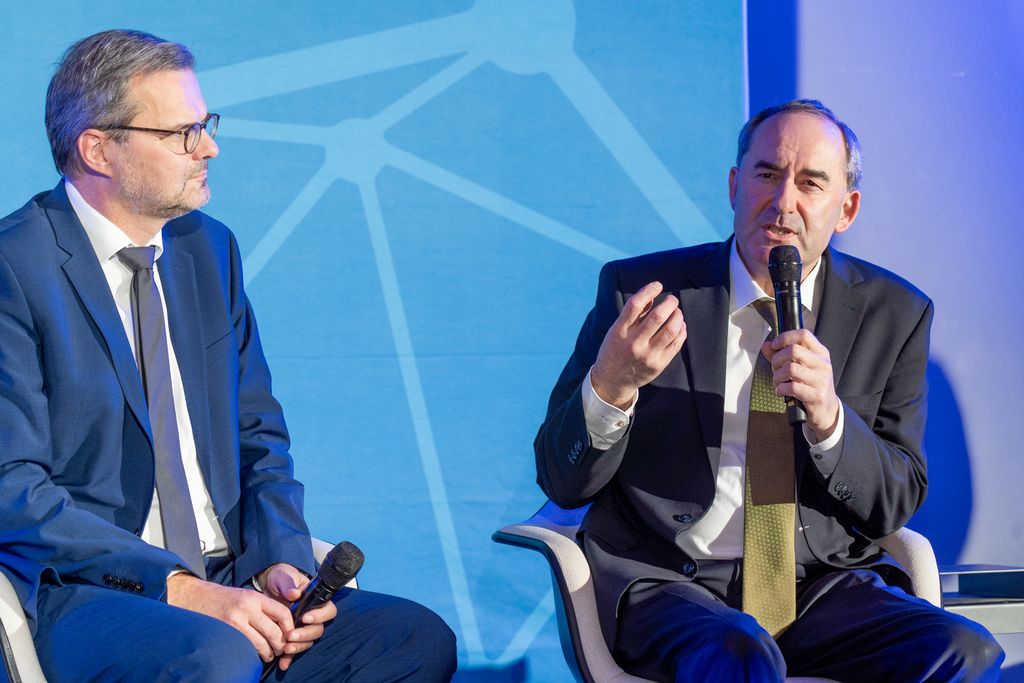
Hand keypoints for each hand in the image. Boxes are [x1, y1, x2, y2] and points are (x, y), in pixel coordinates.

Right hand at [166, 572, 292, 662]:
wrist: (196, 598)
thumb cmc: (225, 600)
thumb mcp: (247, 597)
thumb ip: (264, 608)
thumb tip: (284, 625)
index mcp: (255, 598)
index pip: (283, 613)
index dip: (289, 627)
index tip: (290, 635)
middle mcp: (247, 608)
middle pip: (274, 632)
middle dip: (281, 645)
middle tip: (281, 650)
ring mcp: (235, 622)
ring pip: (261, 644)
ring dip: (268, 653)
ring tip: (269, 655)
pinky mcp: (225, 634)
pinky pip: (246, 648)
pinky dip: (253, 655)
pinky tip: (254, 655)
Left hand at [260, 563, 336, 670]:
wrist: (268, 587)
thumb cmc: (281, 578)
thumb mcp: (283, 577)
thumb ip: (289, 584)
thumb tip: (294, 593)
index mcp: (315, 600)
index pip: (327, 610)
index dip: (320, 616)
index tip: (305, 617)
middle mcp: (312, 615)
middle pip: (318, 629)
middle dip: (306, 634)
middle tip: (291, 635)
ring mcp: (302, 627)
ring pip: (309, 641)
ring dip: (299, 646)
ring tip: (286, 648)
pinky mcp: (292, 636)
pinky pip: (295, 648)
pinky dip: (290, 657)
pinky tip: (283, 663)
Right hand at [591, 281, 686, 408]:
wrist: (612, 380)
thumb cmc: (615, 349)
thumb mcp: (616, 330)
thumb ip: (633, 314)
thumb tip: (652, 295)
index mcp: (619, 332)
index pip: (635, 305)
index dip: (649, 291)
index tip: (658, 285)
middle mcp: (633, 344)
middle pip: (657, 316)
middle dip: (670, 303)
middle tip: (672, 300)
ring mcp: (647, 356)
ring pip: (671, 330)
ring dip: (678, 316)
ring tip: (677, 312)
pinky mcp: (659, 365)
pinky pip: (676, 343)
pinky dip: (681, 330)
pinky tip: (680, 325)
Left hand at [761, 329, 839, 440]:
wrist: (826, 410)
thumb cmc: (810, 386)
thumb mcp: (800, 367)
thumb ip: (781, 356)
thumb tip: (766, 345)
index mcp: (820, 353)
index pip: (804, 335)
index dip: (785, 337)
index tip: (774, 345)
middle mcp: (823, 364)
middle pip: (793, 350)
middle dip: (777, 360)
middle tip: (775, 369)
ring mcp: (821, 380)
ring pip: (790, 369)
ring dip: (777, 377)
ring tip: (778, 382)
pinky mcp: (817, 396)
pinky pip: (792, 387)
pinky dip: (781, 389)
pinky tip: (781, 391)